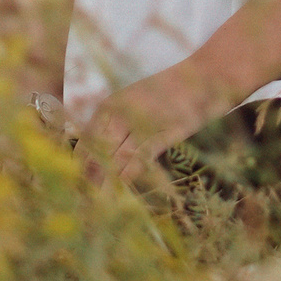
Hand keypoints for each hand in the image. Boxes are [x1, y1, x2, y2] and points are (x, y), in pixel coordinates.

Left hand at [76, 59, 234, 186]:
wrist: (204, 76)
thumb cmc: (170, 91)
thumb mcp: (136, 99)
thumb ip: (117, 122)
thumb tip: (102, 148)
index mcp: (110, 104)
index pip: (85, 140)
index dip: (79, 164)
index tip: (76, 184)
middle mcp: (118, 113)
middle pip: (95, 152)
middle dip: (88, 177)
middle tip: (82, 199)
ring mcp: (138, 123)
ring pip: (112, 159)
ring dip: (104, 183)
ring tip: (96, 204)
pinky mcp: (159, 134)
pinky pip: (136, 161)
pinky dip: (126, 177)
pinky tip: (121, 192)